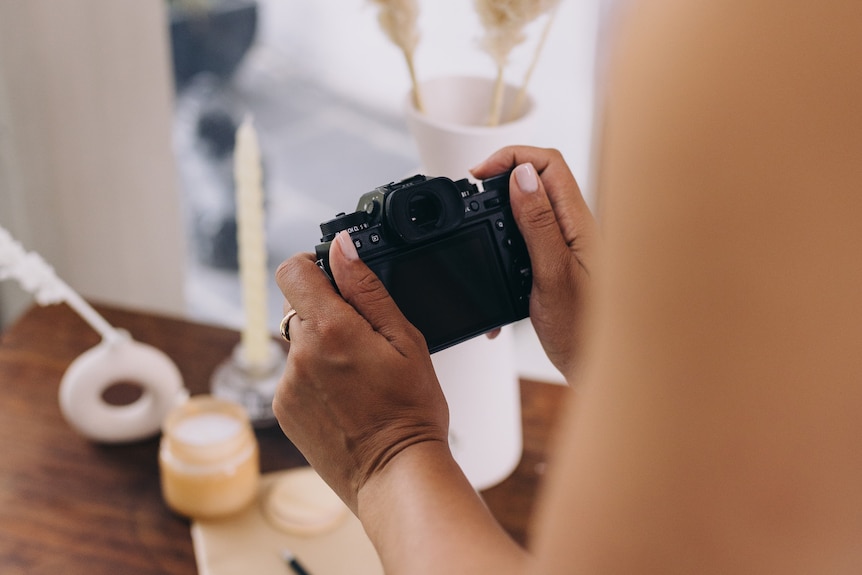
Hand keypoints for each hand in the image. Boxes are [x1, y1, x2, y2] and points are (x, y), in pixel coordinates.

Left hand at [273, 232, 449, 512]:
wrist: (395, 474)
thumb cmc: (410, 410)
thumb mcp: (405, 339)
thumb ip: (368, 289)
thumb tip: (342, 247)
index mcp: (330, 329)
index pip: (292, 270)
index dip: (313, 265)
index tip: (334, 277)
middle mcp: (299, 354)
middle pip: (296, 306)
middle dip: (326, 310)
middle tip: (363, 336)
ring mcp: (287, 384)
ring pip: (298, 342)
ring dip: (321, 346)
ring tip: (359, 374)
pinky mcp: (285, 409)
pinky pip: (295, 375)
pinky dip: (315, 377)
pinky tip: (346, 397)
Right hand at [472, 146, 596, 381]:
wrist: (604, 368)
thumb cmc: (587, 332)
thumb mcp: (552, 274)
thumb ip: (538, 223)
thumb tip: (522, 175)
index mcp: (579, 224)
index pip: (549, 164)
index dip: (511, 157)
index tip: (479, 174)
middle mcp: (577, 229)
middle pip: (540, 179)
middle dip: (503, 178)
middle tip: (474, 195)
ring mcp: (570, 245)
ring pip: (533, 207)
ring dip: (503, 210)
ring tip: (479, 225)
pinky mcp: (561, 263)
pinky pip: (532, 237)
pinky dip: (508, 242)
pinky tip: (497, 263)